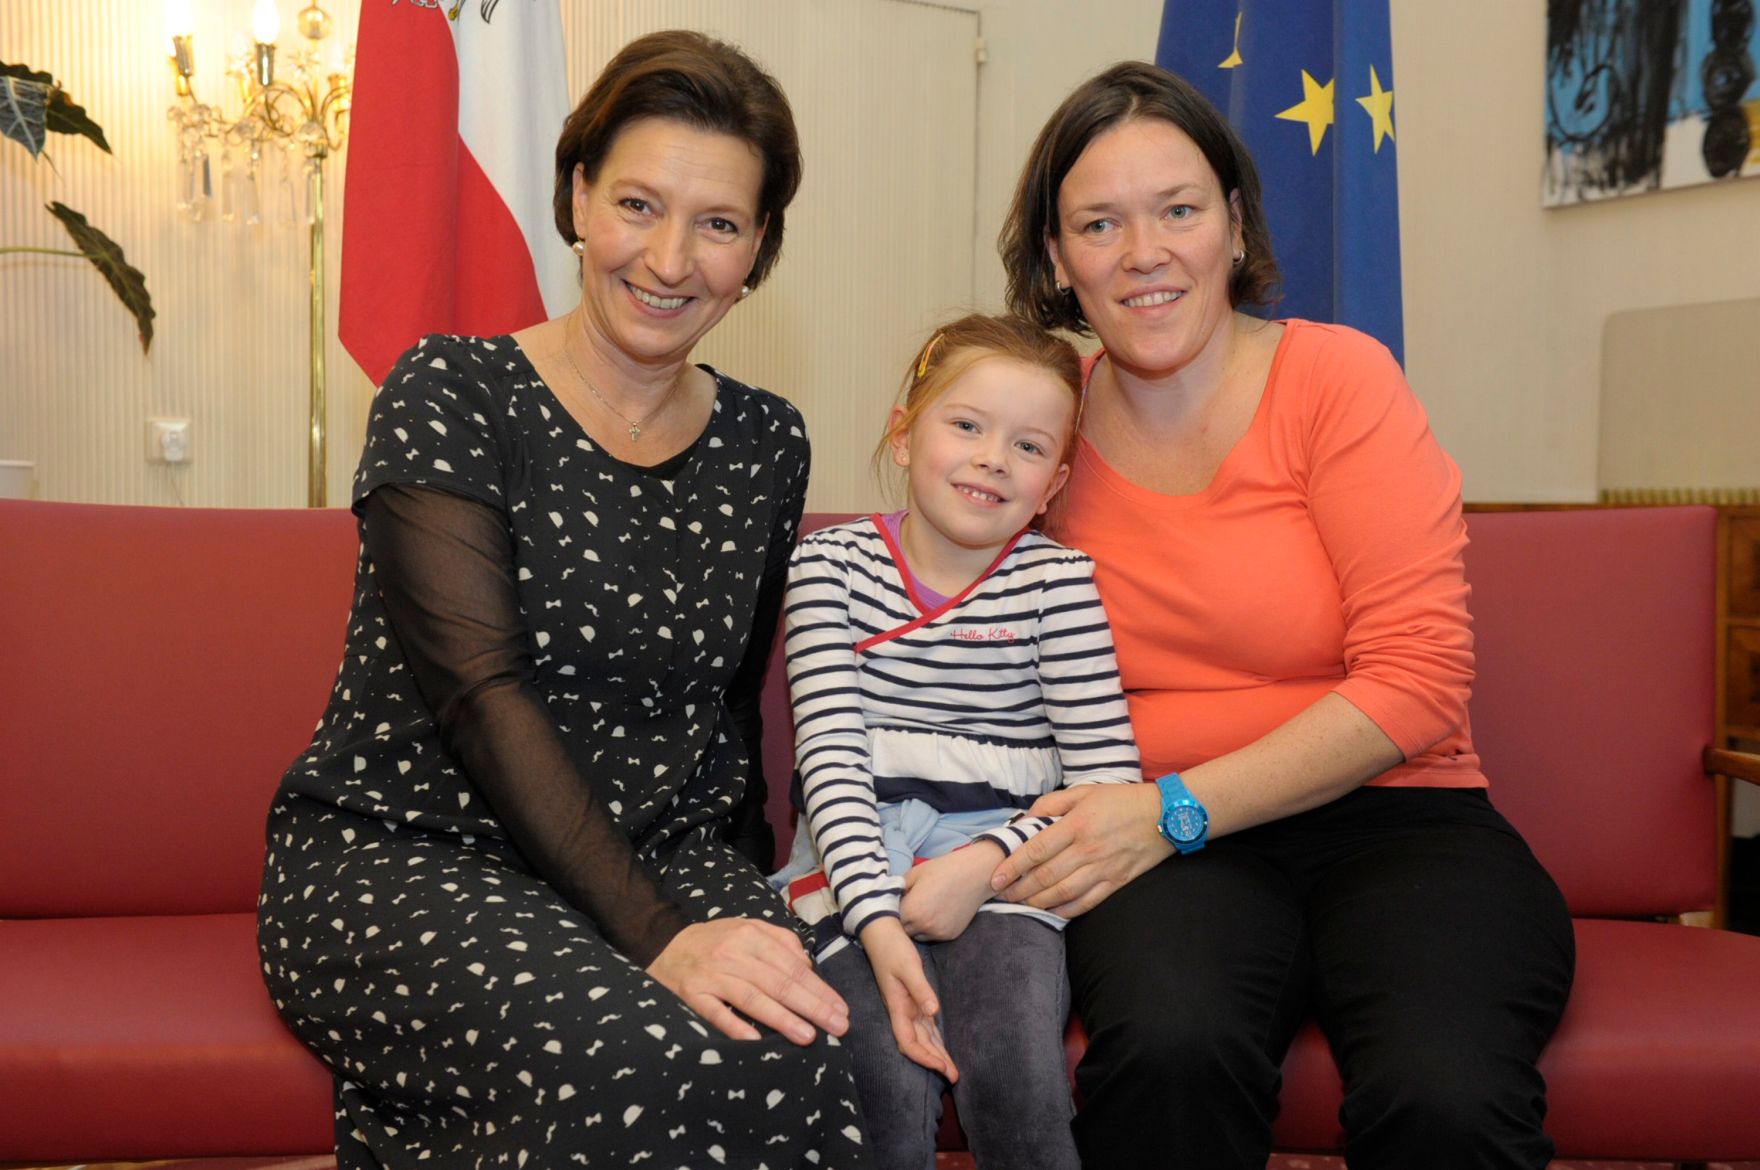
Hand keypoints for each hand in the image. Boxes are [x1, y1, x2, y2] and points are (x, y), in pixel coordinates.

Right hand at [647, 918, 849, 1045]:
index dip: (819, 989)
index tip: (841, 1009)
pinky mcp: (692, 994)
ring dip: (782, 1018)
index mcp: (752, 935)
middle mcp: (733, 953)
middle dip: (812, 1006)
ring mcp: (712, 974)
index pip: (793, 966)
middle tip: (837, 1026)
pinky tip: (756, 1041)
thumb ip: (781, 943)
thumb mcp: (748, 930)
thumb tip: (809, 967)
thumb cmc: (715, 942)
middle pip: (779, 982)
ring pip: (753, 998)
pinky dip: (736, 1026)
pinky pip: (716, 1013)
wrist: (663, 944)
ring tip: (808, 1036)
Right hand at [859, 918, 958, 1080]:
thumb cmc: (893, 949)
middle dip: (935, 1062)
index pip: (909, 1042)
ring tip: (952, 1070)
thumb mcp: (908, 967)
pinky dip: (935, 1040)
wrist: (882, 934)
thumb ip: (921, 989)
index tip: (941, 1067)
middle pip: (918, 1045)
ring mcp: (906, 1008)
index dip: (924, 1057)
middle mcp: (901, 1012)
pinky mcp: (912, 1002)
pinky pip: (925, 1027)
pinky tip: (943, 1049)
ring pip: (923, 1038)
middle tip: (954, 1078)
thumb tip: (933, 1012)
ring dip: (936, 1054)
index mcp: (897, 1007)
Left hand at [900, 841, 1003, 941]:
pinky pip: (933, 936)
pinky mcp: (950, 935)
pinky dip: (931, 928)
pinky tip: (936, 912)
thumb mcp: (913, 873)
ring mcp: (938, 933)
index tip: (894, 904)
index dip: (891, 911)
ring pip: (917, 936)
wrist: (975, 874)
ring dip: (916, 927)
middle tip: (908, 907)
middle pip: (903, 931)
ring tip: (924, 909)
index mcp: (911, 910)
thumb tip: (888, 900)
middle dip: (902, 921)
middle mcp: (923, 926)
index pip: (890, 919)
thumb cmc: (942, 869)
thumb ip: (897, 890)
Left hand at [989, 783, 1170, 916]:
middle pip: (1045, 876)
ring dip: (1038, 902)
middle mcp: (1087, 849)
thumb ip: (1051, 803)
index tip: (996, 878)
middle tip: (1002, 895)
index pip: (1036, 849)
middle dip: (1020, 889)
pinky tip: (1052, 912)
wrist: (1166, 815)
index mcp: (1076, 824)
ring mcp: (1103, 868)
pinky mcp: (1117, 881)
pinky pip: (1087, 902)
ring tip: (1021, 905)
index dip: (1013, 866)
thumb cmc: (1122, 800)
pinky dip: (1066, 911)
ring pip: (1063, 893)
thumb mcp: (1085, 791)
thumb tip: (1024, 819)